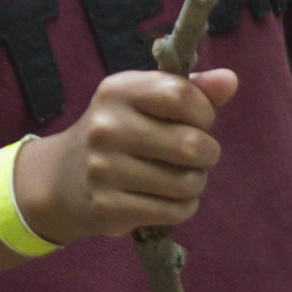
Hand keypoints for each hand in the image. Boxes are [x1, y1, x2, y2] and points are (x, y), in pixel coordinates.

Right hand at [20, 67, 239, 242]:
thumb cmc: (119, 132)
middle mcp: (107, 127)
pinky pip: (174, 211)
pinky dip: (183, 207)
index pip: (181, 96)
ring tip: (180, 178)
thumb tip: (230, 80)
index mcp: (118, 91)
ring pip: (186, 183)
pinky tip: (167, 198)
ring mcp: (104, 169)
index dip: (203, 113)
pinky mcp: (109, 207)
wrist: (60, 179)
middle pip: (191, 144)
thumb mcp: (146, 102)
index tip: (198, 121)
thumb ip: (191, 90)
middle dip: (207, 153)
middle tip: (195, 155)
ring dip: (195, 183)